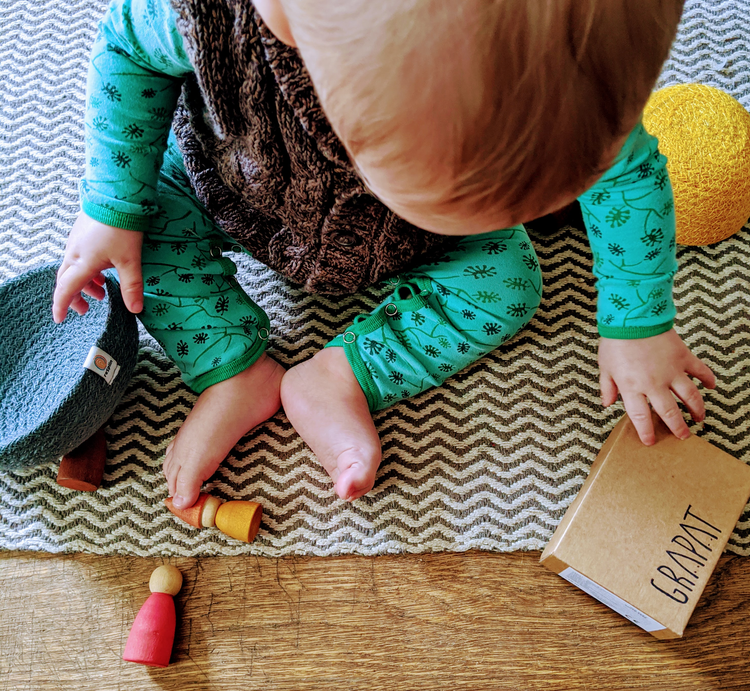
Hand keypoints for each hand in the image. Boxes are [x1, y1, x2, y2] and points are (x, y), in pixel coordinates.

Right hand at [52, 212, 143, 322]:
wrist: (116, 195)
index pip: (66, 290)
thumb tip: (135, 310)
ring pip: (72, 268)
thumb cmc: (122, 228)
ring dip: (83, 283)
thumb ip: (132, 286)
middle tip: (87, 310)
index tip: (60, 319)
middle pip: (66, 280)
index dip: (62, 306)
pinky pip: (77, 256)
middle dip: (74, 297)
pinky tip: (102, 269)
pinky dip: (85, 269)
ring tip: (102, 291)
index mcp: (82, 262)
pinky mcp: (81, 232)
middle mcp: (74, 252)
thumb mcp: (130, 261)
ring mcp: (75, 241)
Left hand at [598, 329, 715, 444]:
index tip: (650, 441)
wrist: (633, 317)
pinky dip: (708, 379)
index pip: (641, 417)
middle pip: (669, 412)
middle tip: (682, 436)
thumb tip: (607, 403)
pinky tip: (712, 387)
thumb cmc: (616, 341)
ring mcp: (672, 372)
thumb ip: (607, 387)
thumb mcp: (605, 367)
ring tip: (699, 419)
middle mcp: (654, 384)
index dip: (646, 432)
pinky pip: (700, 371)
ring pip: (690, 397)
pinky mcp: (683, 357)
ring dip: (696, 410)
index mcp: (632, 388)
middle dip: (677, 428)